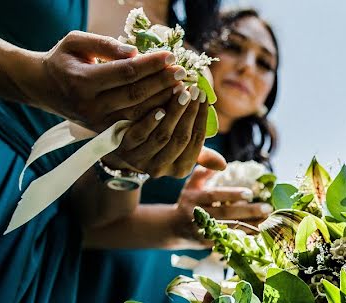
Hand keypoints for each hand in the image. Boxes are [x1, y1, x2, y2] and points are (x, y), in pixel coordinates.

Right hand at [26, 31, 184, 130]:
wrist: (45, 88)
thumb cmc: (65, 60)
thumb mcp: (75, 42)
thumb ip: (104, 44)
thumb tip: (134, 51)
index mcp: (83, 81)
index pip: (126, 72)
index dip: (151, 65)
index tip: (171, 56)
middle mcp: (91, 105)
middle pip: (136, 95)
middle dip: (162, 83)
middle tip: (183, 72)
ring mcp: (99, 123)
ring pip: (138, 114)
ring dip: (164, 102)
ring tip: (183, 89)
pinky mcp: (106, 133)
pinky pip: (136, 128)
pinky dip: (155, 119)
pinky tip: (171, 108)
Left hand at [104, 91, 222, 177]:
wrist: (123, 150)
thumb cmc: (159, 145)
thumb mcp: (179, 152)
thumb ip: (200, 154)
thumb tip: (223, 165)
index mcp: (180, 169)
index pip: (196, 141)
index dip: (201, 118)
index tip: (204, 96)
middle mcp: (163, 169)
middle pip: (182, 138)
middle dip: (190, 112)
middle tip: (194, 89)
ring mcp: (143, 160)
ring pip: (163, 136)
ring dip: (174, 113)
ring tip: (180, 91)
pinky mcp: (126, 149)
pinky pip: (141, 134)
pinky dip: (151, 121)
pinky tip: (159, 107)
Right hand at [171, 166, 272, 243]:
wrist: (174, 228)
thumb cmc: (188, 201)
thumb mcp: (191, 185)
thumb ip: (204, 173)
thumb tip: (221, 163)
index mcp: (193, 198)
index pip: (214, 196)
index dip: (232, 194)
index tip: (250, 193)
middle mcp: (196, 215)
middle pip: (225, 214)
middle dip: (247, 212)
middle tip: (266, 207)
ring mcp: (202, 231)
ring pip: (229, 229)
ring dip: (250, 226)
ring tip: (268, 220)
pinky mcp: (208, 244)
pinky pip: (229, 241)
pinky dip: (245, 238)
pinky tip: (260, 233)